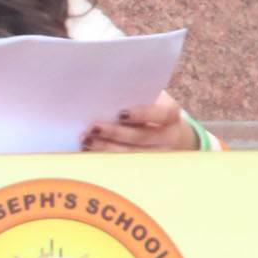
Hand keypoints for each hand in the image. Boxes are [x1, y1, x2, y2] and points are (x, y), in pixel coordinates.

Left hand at [81, 92, 197, 153]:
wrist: (167, 130)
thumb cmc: (151, 105)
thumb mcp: (150, 96)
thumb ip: (135, 95)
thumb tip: (105, 91)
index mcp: (171, 115)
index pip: (160, 115)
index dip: (141, 114)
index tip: (121, 113)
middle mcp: (168, 137)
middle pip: (141, 137)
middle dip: (115, 133)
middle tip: (94, 127)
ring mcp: (157, 155)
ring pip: (130, 154)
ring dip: (106, 147)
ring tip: (86, 139)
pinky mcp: (145, 166)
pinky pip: (122, 164)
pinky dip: (104, 156)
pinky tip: (89, 150)